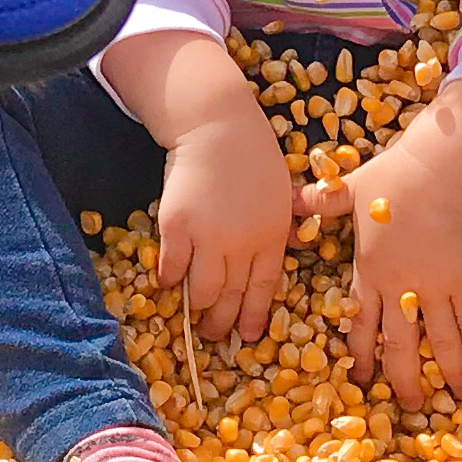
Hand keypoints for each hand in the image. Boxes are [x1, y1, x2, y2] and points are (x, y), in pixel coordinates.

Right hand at [156, 104, 302, 344]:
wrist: (216, 124)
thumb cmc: (251, 154)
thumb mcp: (281, 191)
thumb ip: (282, 224)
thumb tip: (292, 250)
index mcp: (273, 234)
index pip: (265, 287)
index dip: (255, 315)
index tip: (248, 336)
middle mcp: (243, 241)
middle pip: (233, 295)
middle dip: (223, 321)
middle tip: (214, 334)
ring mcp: (209, 236)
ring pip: (203, 289)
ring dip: (197, 308)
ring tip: (192, 317)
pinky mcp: (178, 226)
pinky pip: (172, 266)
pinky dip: (170, 279)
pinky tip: (168, 284)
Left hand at [332, 82, 461, 408]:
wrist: (436, 170)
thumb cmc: (391, 177)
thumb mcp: (347, 190)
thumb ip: (319, 202)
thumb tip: (287, 198)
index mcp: (369, 272)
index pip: (362, 324)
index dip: (363, 354)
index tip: (363, 378)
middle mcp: (399, 289)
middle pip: (400, 345)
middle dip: (404, 379)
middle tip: (411, 405)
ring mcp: (434, 288)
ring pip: (439, 343)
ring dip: (448, 372)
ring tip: (458, 398)